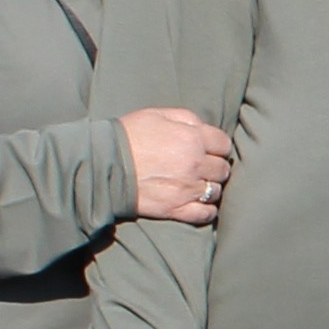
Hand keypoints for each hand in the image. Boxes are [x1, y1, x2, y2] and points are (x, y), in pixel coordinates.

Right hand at [121, 107, 234, 222]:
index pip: (224, 144)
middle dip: (215, 166)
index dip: (218, 146)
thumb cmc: (129, 135)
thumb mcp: (158, 114)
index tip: (210, 148)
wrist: (105, 163)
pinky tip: (200, 204)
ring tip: (199, 184)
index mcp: (193, 138)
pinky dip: (206, 210)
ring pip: (216, 191)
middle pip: (222, 169)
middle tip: (203, 166)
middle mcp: (195, 164)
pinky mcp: (175, 209)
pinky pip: (205, 214)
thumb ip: (186, 118)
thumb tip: (202, 128)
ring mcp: (187, 189)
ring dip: (211, 187)